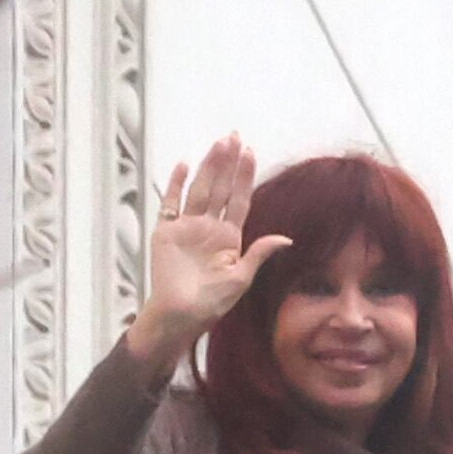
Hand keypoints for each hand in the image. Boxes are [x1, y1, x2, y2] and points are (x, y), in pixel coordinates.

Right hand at [126, 136, 291, 368]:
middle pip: (220, 188)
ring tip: (218, 144)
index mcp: (228, 239)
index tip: (250, 153)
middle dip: (227, 163)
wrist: (179, 316)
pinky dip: (176, 184)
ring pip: (200, 189)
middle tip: (234, 137)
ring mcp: (187, 227)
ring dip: (208, 166)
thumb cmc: (209, 305)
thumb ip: (259, 254)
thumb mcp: (241, 279)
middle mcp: (208, 228)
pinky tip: (184, 164)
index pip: (238, 200)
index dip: (244, 177)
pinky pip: (171, 203)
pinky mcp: (166, 231)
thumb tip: (286, 239)